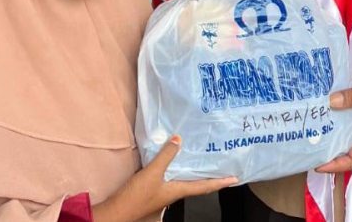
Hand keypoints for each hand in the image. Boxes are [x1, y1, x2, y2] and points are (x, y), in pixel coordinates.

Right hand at [92, 136, 236, 221]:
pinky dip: (176, 172)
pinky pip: (171, 181)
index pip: (204, 186)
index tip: (235, 179)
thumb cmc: (137, 197)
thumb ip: (165, 156)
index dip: (220, 182)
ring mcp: (163, 195)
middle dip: (210, 179)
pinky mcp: (153, 193)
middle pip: (196, 186)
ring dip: (193, 175)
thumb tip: (179, 139)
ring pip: (183, 183)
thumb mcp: (152, 174)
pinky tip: (173, 164)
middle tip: (221, 169)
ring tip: (201, 163)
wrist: (116, 213)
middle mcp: (174, 194)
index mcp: (178, 191)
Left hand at [315, 75, 351, 173]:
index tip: (317, 165)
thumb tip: (330, 101)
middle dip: (328, 154)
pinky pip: (348, 126)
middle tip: (309, 150)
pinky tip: (324, 118)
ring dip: (331, 138)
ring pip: (346, 139)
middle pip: (347, 153)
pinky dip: (336, 123)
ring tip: (312, 136)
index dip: (334, 165)